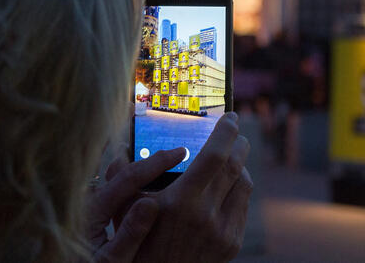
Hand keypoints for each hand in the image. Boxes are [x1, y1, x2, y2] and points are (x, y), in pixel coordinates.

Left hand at [86, 148, 188, 261]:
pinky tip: (141, 181)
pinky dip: (129, 180)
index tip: (179, 153)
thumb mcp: (112, 261)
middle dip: (151, 161)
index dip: (157, 163)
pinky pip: (111, 189)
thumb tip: (151, 201)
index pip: (129, 177)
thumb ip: (130, 234)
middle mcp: (86, 203)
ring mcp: (86, 208)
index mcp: (91, 211)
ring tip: (162, 162)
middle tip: (176, 154)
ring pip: (116, 178)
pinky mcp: (87, 216)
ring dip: (140, 168)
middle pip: (122, 171)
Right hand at [135, 112, 252, 261]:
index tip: (229, 118)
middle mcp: (206, 215)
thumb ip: (124, 178)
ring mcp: (223, 230)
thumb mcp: (124, 212)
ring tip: (230, 157)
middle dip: (237, 143)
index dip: (226, 132)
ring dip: (239, 165)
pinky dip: (237, 189)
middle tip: (234, 130)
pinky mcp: (232, 243)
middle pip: (235, 165)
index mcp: (180, 201)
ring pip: (243, 183)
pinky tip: (226, 185)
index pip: (215, 155)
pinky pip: (242, 204)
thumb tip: (121, 149)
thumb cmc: (135, 246)